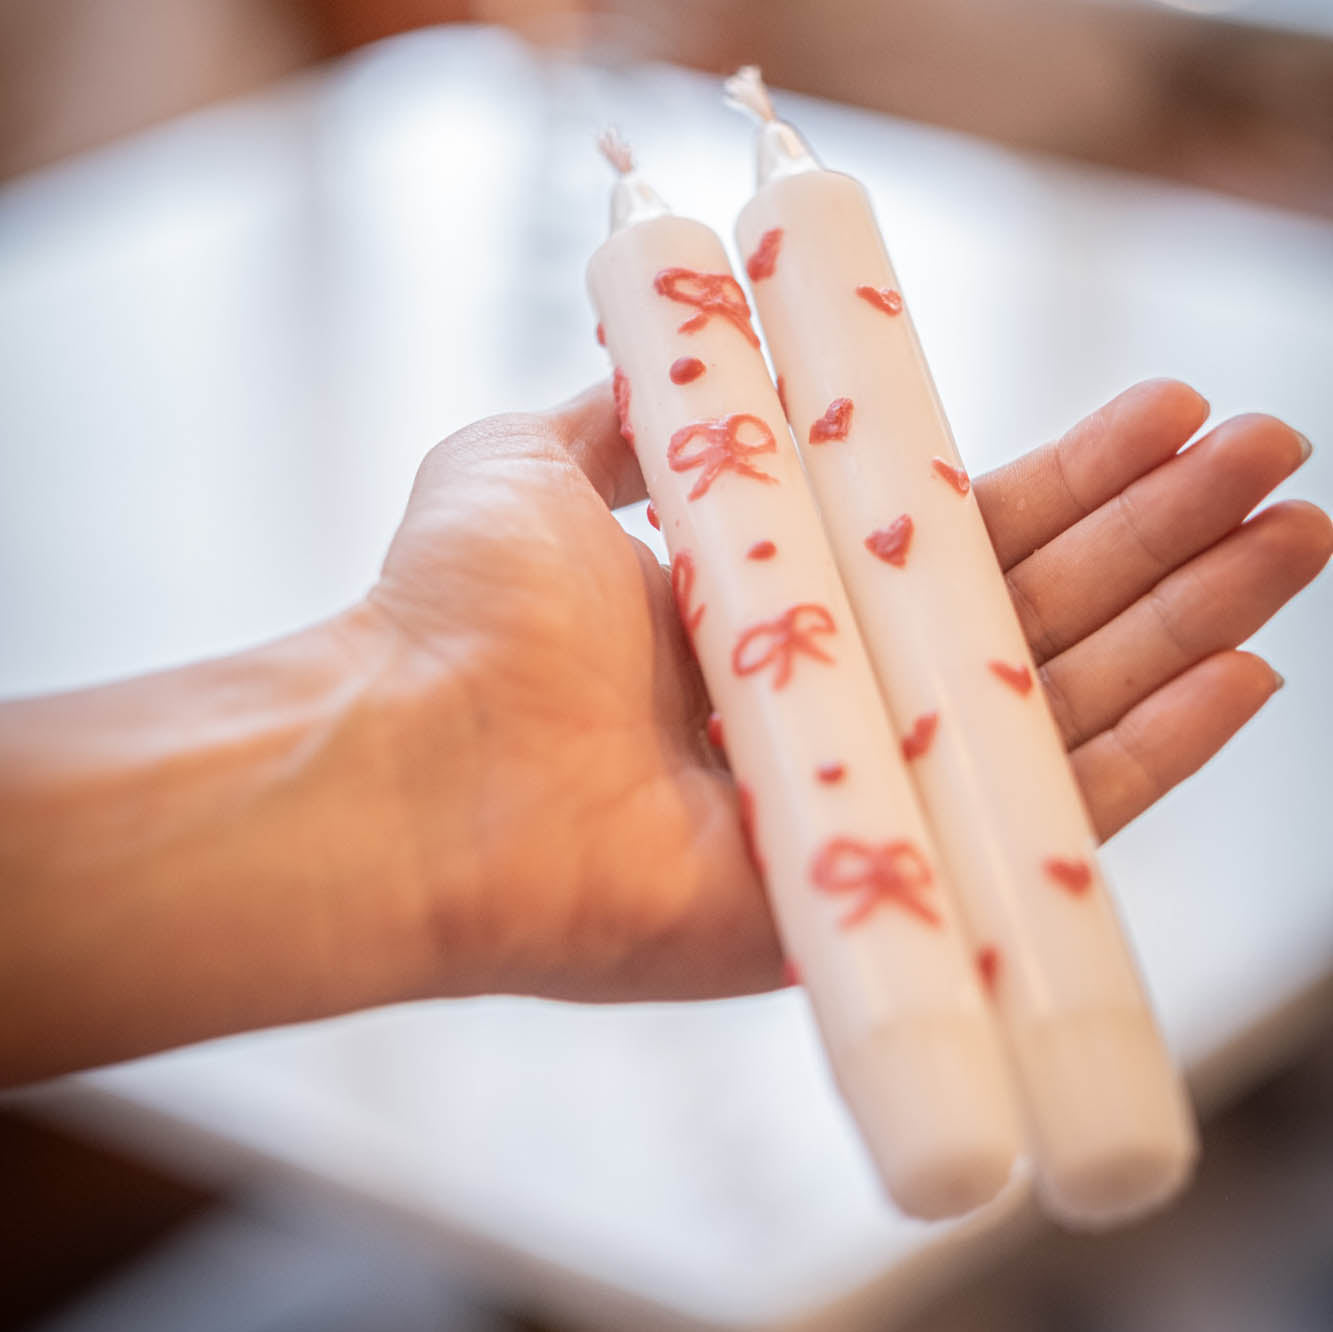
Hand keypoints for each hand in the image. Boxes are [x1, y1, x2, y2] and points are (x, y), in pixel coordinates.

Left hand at [365, 379, 1329, 1004]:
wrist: (409, 759)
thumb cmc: (457, 610)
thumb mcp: (537, 461)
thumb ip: (632, 411)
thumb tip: (692, 348)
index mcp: (773, 604)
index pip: (950, 533)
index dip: (1060, 475)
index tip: (1161, 410)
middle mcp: (829, 700)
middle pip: (1026, 611)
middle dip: (1157, 535)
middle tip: (1276, 460)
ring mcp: (860, 800)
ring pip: (1053, 703)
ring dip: (1183, 620)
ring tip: (1295, 537)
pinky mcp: (873, 891)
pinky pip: (1031, 829)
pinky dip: (1142, 756)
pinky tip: (1244, 679)